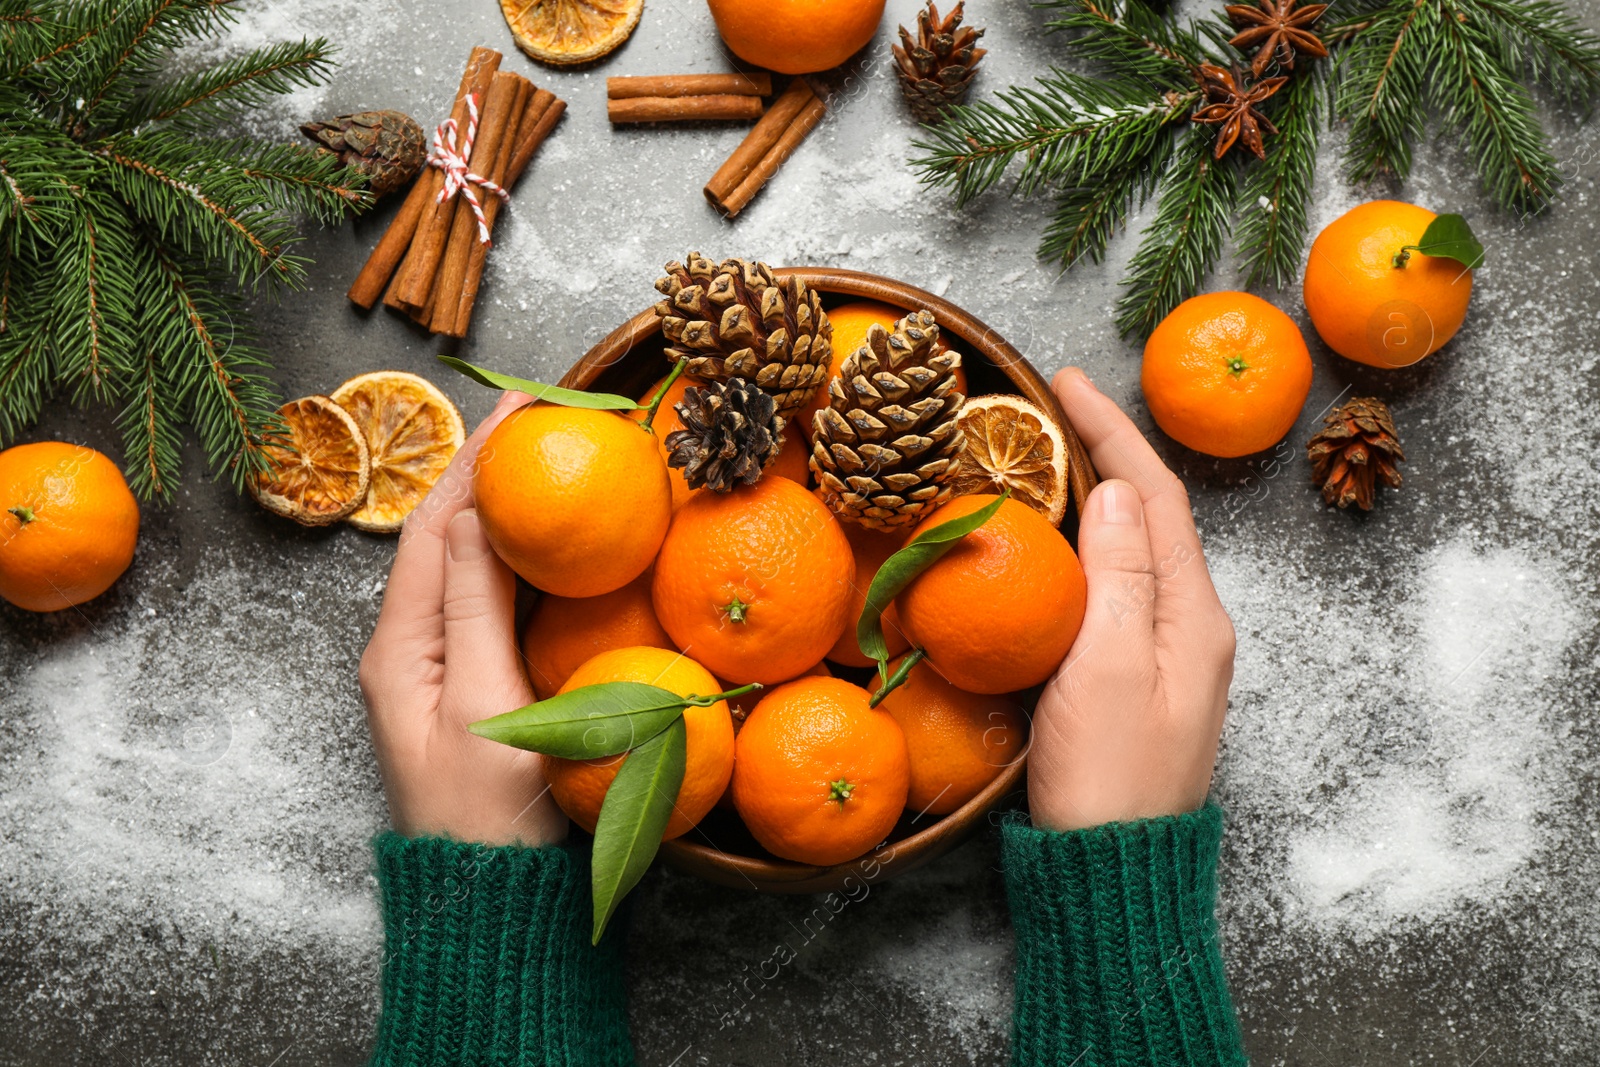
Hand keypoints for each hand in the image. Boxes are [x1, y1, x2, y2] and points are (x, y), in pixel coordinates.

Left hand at [359, 390, 566, 846]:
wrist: (495, 907)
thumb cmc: (489, 816)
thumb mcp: (484, 703)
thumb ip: (476, 606)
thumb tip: (472, 510)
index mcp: (399, 649)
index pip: (433, 528)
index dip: (473, 462)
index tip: (521, 407)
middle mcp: (411, 650)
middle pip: (445, 539)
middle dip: (487, 473)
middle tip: (543, 417)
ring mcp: (444, 671)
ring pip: (469, 567)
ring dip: (504, 509)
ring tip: (549, 458)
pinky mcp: (480, 690)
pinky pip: (494, 602)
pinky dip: (523, 558)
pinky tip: (556, 542)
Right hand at [1026, 368, 1235, 830]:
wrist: (1110, 874)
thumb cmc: (1106, 777)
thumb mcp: (1107, 669)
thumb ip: (1118, 577)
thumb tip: (1114, 492)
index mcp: (1196, 617)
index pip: (1158, 498)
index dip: (1114, 433)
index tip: (1065, 382)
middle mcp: (1192, 627)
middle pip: (1153, 516)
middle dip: (1107, 453)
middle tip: (1049, 409)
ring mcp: (1167, 655)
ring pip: (1134, 551)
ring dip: (1096, 496)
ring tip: (1046, 456)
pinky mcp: (1135, 680)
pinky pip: (1117, 588)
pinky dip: (1084, 547)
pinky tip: (1050, 542)